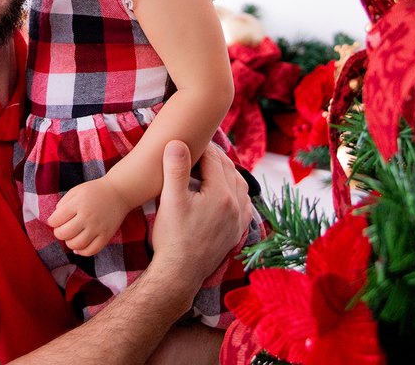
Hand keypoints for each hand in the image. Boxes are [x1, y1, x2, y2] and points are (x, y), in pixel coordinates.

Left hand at [49, 177, 132, 256]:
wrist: (118, 193)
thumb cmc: (94, 191)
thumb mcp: (76, 191)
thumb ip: (62, 203)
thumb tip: (54, 220)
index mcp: (78, 204)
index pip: (56, 219)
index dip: (52, 222)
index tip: (55, 221)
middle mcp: (87, 216)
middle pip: (64, 233)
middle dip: (58, 233)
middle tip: (61, 229)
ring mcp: (98, 227)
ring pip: (77, 244)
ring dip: (69, 243)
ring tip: (71, 237)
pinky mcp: (106, 235)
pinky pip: (91, 250)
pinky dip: (82, 252)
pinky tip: (79, 246)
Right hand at [151, 141, 251, 286]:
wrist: (179, 273)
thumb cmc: (172, 237)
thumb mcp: (170, 199)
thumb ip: (175, 168)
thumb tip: (177, 142)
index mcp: (221, 194)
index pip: (213, 159)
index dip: (200, 147)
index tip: (189, 140)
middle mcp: (236, 205)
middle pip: (228, 169)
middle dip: (214, 156)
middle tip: (198, 149)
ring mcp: (239, 220)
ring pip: (239, 184)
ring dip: (226, 172)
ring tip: (210, 167)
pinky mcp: (236, 232)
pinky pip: (244, 204)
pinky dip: (236, 191)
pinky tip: (225, 192)